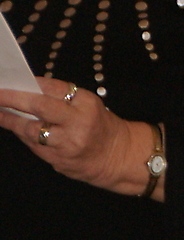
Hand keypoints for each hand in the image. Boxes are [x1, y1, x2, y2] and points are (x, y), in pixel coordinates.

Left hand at [0, 79, 161, 199]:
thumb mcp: (88, 105)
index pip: (53, 88)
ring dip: (9, 119)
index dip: (30, 84)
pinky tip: (13, 126)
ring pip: (30, 128)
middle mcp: (78, 122)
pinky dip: (20, 133)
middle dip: (13, 98)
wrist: (117, 156)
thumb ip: (61, 98)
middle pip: (39, 106)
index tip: (13, 80)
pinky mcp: (58, 158)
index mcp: (87, 103)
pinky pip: (32, 144)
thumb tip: (27, 90)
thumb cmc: (100, 127)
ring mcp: (67, 142)